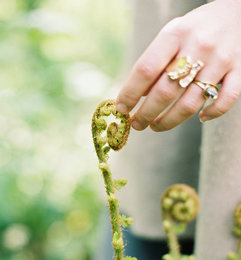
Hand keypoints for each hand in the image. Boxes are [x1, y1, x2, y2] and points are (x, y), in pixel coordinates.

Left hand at [116, 0, 240, 130]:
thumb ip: (155, 61)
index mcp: (175, 34)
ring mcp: (220, 60)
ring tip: (156, 126)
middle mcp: (198, 46)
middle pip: (165, 92)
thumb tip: (135, 96)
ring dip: (169, 121)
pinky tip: (201, 118)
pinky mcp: (239, 70)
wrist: (237, 13)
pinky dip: (212, 114)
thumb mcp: (171, 35)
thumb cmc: (196, 29)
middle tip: (137, 124)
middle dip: (146, 114)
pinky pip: (225, 101)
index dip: (130, 93)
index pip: (146, 69)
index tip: (121, 108)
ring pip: (190, 103)